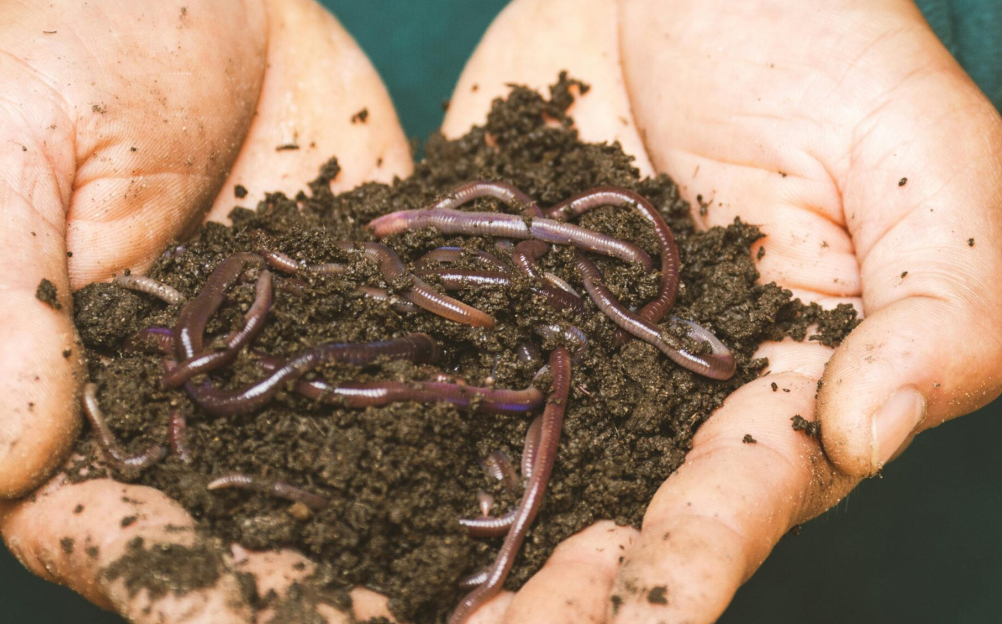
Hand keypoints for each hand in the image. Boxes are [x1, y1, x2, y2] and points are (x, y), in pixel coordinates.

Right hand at [0, 0, 410, 619]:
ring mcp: (263, 357)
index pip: (88, 518)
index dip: (160, 581)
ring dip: (378, 535)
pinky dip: (438, 427)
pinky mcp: (343, 305)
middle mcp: (163, 398)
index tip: (240, 619)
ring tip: (451, 590)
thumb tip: (8, 466)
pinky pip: (385, 377)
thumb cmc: (41, 54)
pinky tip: (497, 473)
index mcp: (49, 388)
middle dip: (289, 586)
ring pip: (313, 472)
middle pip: (215, 523)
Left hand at [442, 0, 1001, 621]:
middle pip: (609, 513)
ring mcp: (567, 349)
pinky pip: (438, 367)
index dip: (685, 562)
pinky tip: (322, 489)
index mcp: (781, 380)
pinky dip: (384, 430)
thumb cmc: (829, 42)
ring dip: (458, 550)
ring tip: (380, 604)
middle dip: (554, 596)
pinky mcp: (489, 296)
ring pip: (513, 470)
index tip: (629, 611)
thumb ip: (935, 305)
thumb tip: (869, 434)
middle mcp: (666, 392)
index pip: (737, 494)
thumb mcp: (920, 164)